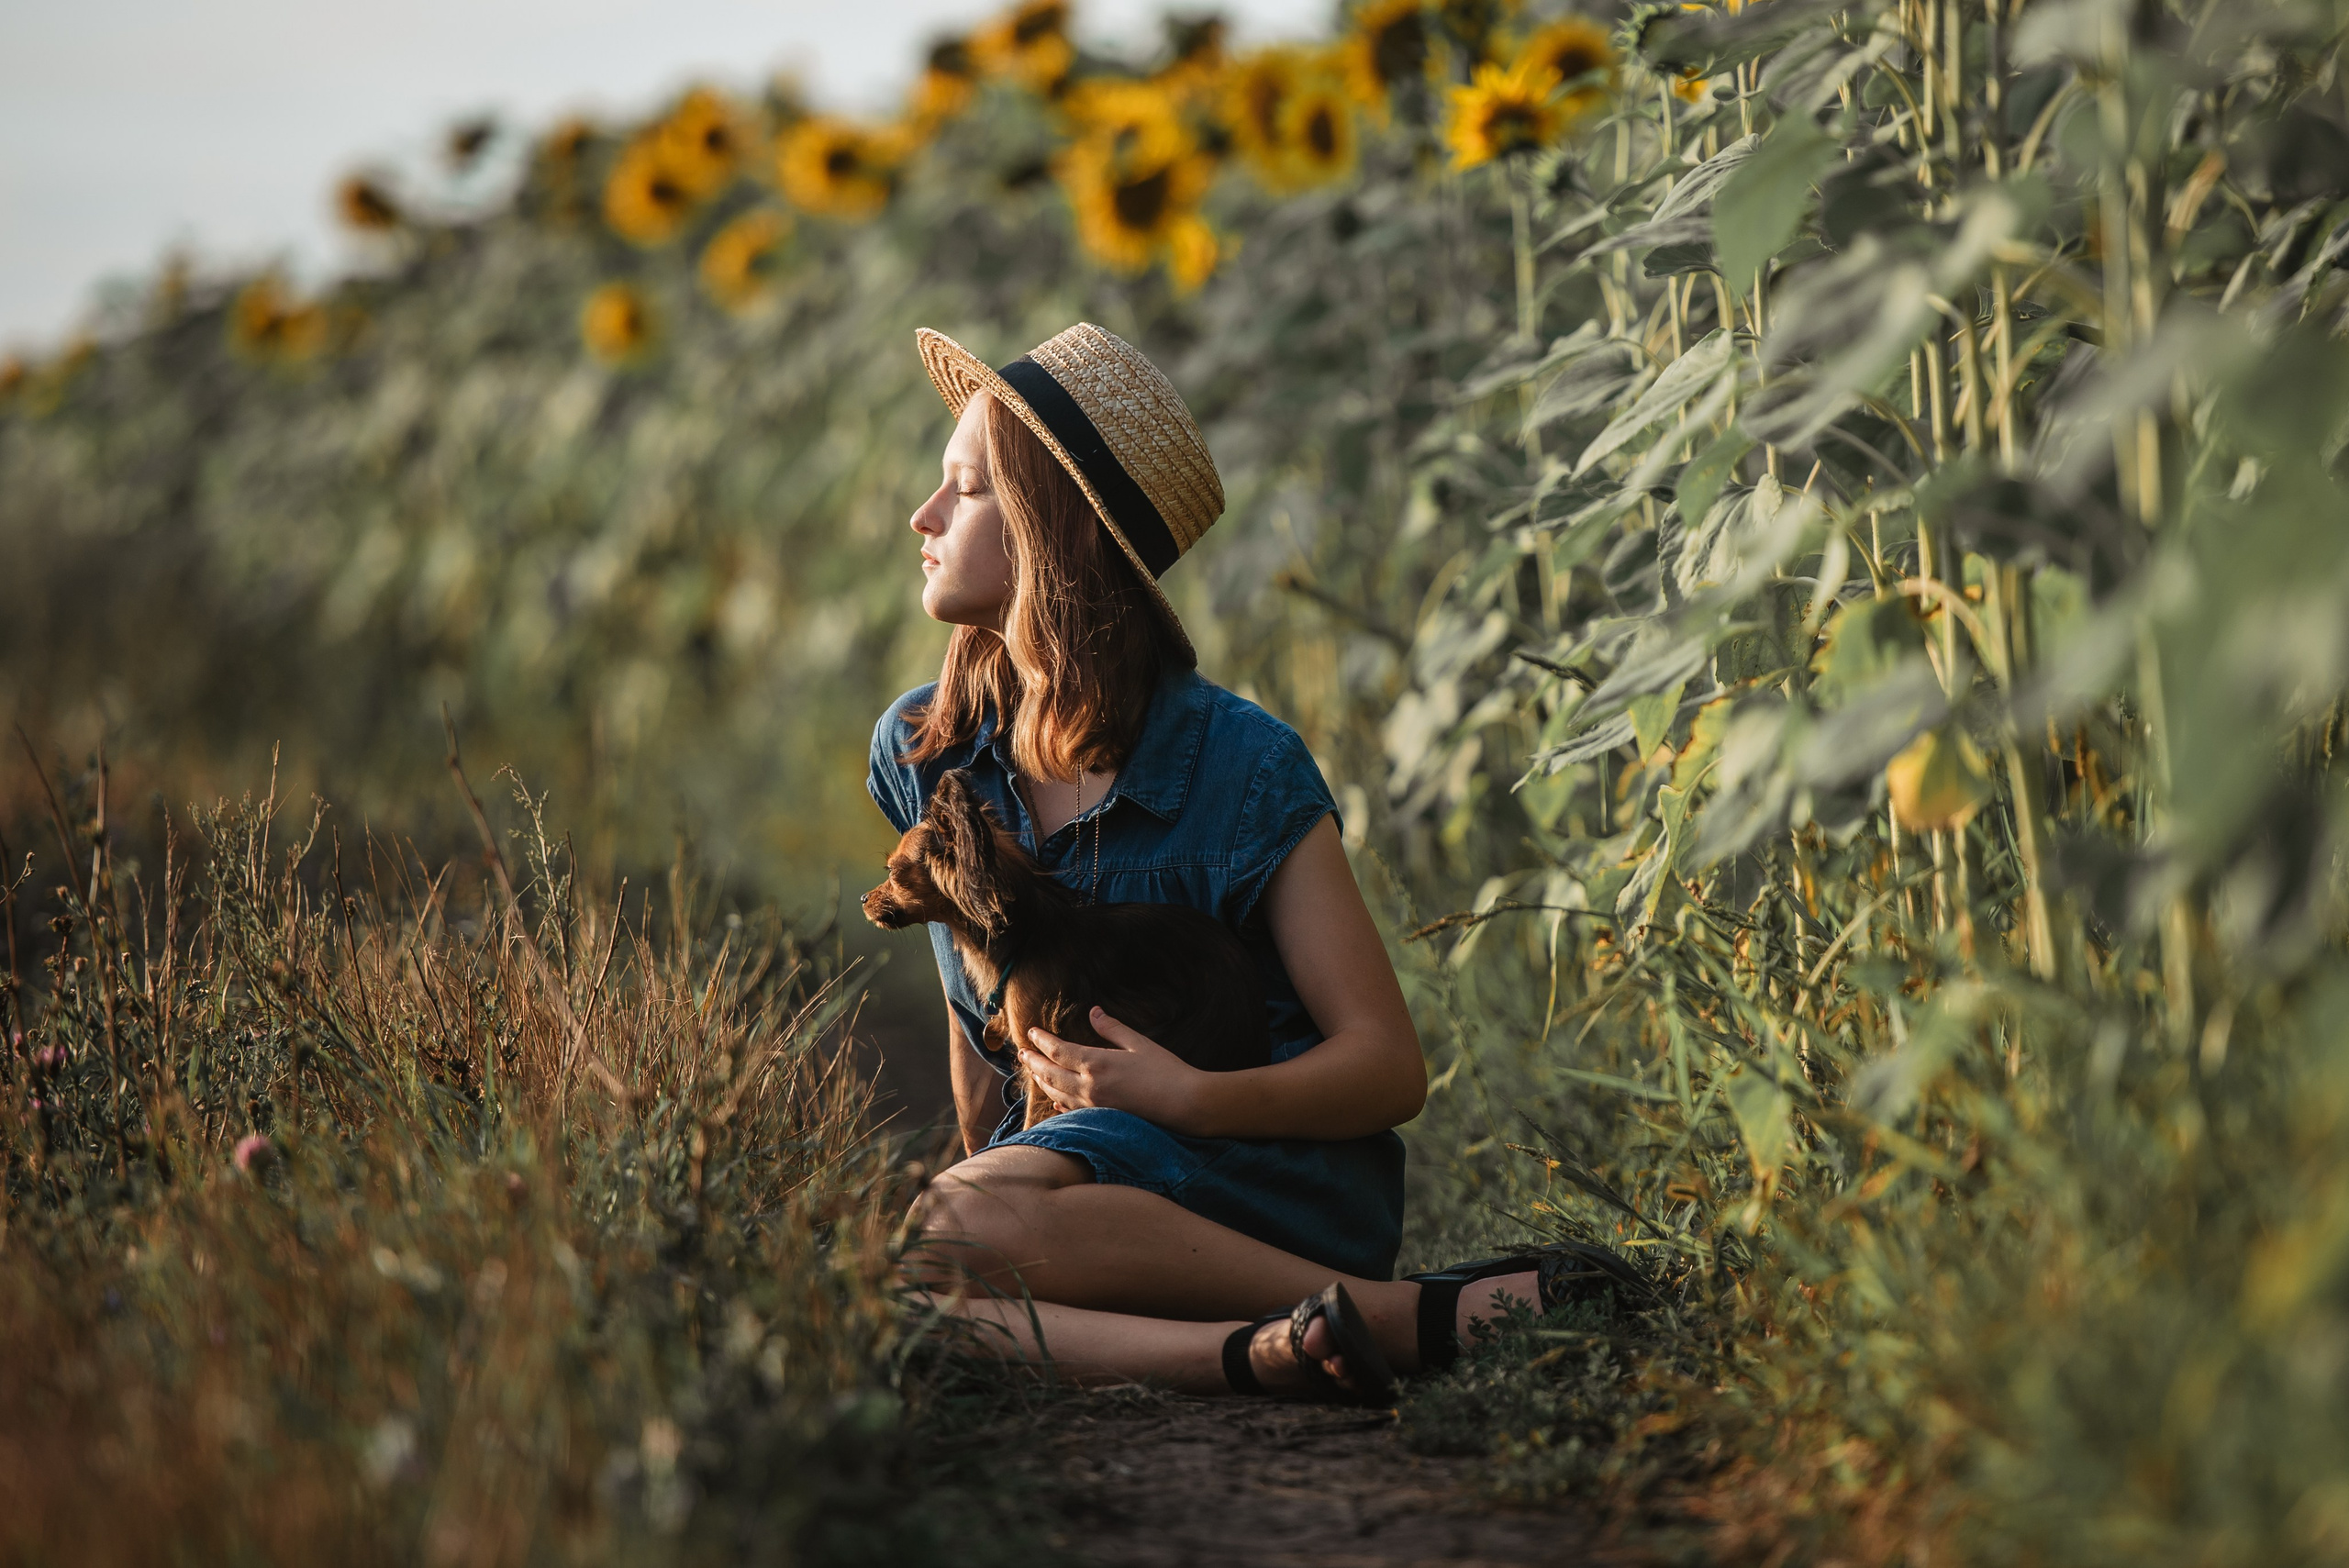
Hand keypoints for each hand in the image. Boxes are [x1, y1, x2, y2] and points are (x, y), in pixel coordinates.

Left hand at [1020, 1008, 1207, 1131]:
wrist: (1184, 1105)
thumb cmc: (1166, 1070)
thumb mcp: (1138, 1043)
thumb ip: (1112, 1028)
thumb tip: (1094, 1011)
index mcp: (1096, 1063)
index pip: (1058, 1051)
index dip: (1042, 1041)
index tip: (1031, 1033)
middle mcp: (1088, 1087)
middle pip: (1050, 1074)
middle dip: (1033, 1062)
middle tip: (1022, 1052)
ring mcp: (1093, 1106)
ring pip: (1056, 1094)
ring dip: (1041, 1081)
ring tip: (1033, 1071)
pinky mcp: (1101, 1120)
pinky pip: (1071, 1111)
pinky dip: (1059, 1103)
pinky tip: (1056, 1100)